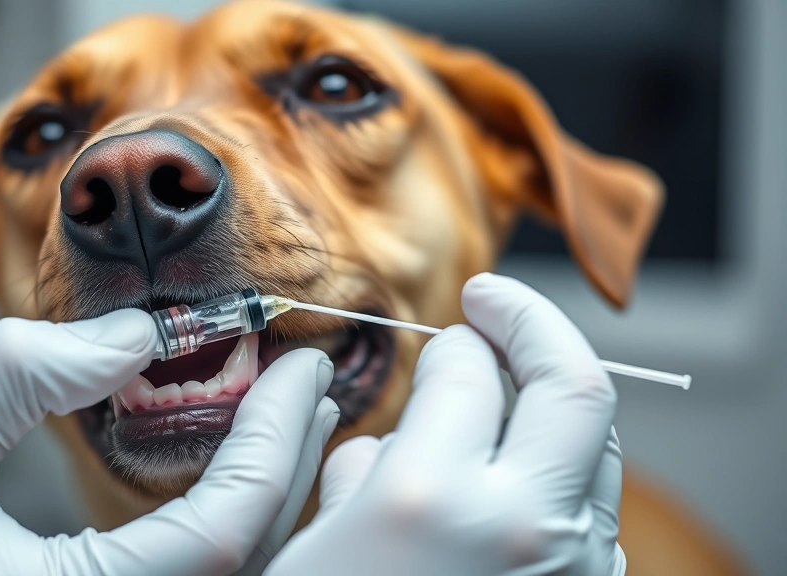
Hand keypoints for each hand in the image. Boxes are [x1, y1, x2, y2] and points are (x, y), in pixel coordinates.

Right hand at [0, 310, 338, 575]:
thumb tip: (135, 333)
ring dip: (272, 494)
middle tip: (308, 377)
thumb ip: (19, 378)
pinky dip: (236, 527)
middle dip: (290, 462)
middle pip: (250, 560)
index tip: (297, 361)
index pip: (226, 533)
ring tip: (293, 416)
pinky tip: (240, 480)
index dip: (273, 441)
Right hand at [265, 273, 624, 575]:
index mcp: (429, 501)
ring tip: (507, 383)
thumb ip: (351, 478)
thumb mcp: (308, 554)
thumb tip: (382, 441)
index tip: (442, 330)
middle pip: (574, 383)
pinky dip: (560, 468)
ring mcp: (570, 568)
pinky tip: (514, 477)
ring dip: (555, 395)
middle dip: (535, 321)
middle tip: (493, 299)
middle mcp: (519, 525)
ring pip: (596, 442)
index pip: (468, 367)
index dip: (451, 338)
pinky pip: (590, 508)